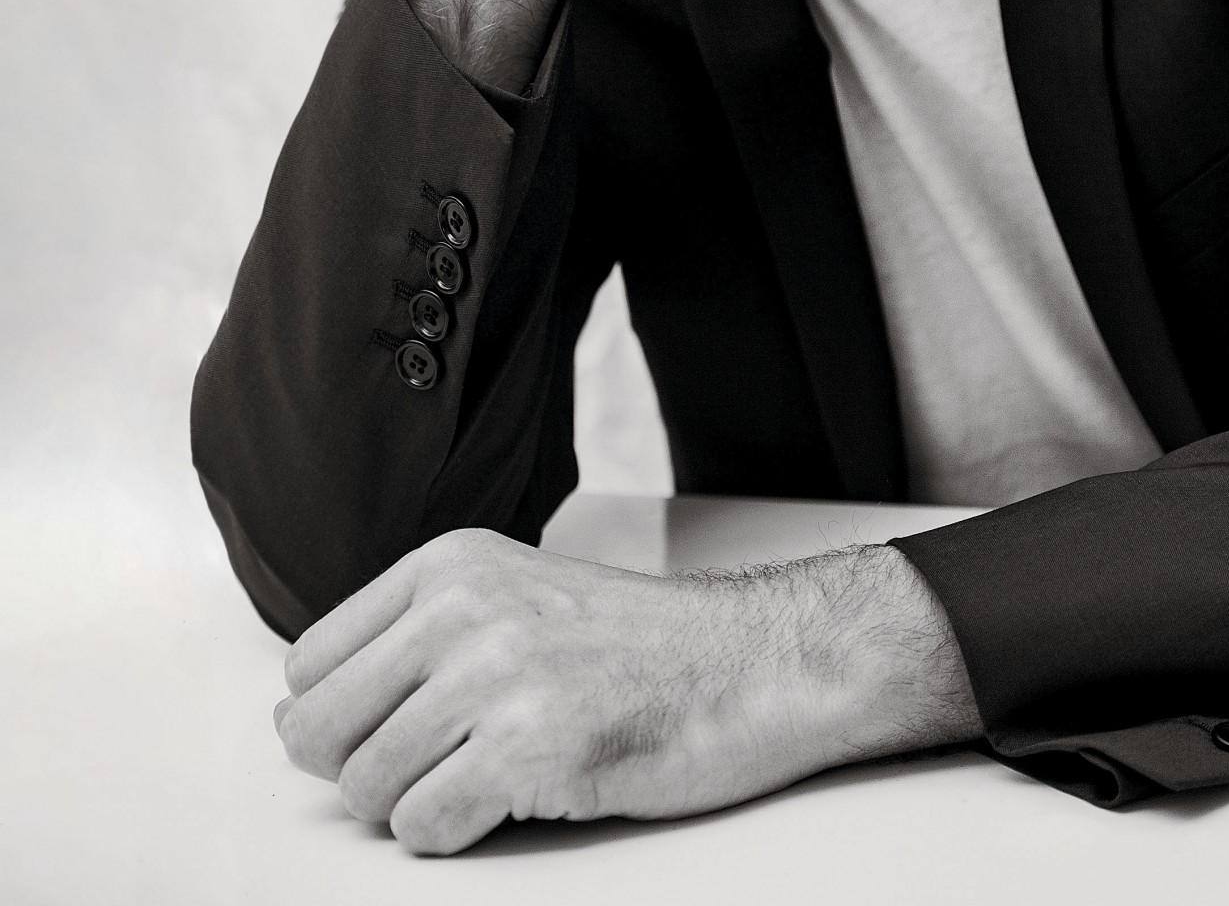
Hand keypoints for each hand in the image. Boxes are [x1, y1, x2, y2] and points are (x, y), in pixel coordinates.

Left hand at [274, 528, 981, 854]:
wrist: (749, 663)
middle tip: (432, 768)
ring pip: (366, 789)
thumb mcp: (516, 594)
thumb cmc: (640, 644)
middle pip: (317, 732)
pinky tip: (512, 799)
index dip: (337, 717)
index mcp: (451, 564)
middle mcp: (463, 609)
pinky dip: (455, 835)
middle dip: (362, 770)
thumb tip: (308, 718)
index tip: (388, 729)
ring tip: (485, 777)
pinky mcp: (530, 750)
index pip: (309, 664)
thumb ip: (420, 635)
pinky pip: (423, 830)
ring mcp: (497, 677)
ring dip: (416, 806)